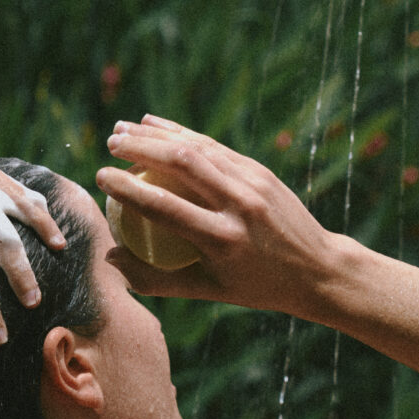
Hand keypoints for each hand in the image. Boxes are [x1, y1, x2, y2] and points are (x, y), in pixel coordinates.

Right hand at [95, 115, 339, 318]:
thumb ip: (156, 279)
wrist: (317, 268)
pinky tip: (159, 127)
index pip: (164, 207)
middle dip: (140, 148)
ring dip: (158, 134)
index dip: (127, 189)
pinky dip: (184, 135)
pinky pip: (215, 147)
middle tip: (109, 144)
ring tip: (124, 128)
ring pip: (198, 148)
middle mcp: (238, 205)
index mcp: (222, 240)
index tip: (101, 178)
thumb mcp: (208, 291)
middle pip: (181, 164)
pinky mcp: (261, 170)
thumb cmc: (255, 286)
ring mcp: (253, 183)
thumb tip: (110, 259)